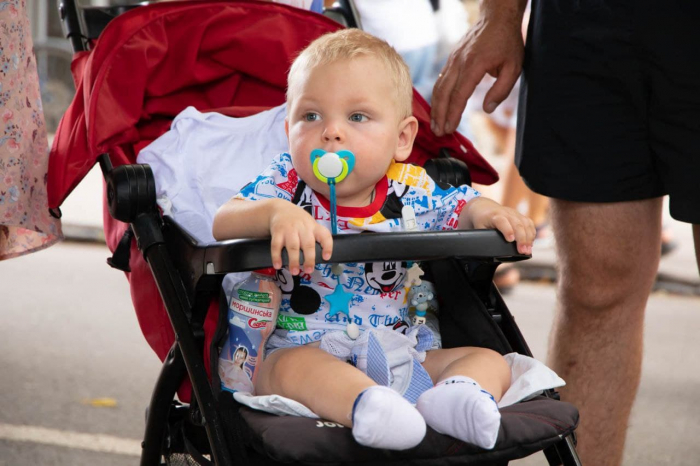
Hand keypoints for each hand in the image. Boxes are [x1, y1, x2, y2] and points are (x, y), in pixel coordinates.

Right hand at [269, 202, 332, 274]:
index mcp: (313, 227)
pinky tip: (278, 265)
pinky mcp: (277, 232)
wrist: (279, 208)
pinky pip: (276, 245)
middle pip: (308, 244)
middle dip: (309, 259)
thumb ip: (314, 238)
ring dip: (294, 260)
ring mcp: (289, 229)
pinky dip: (277, 256)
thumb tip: (320, 259)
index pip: (324, 235)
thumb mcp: (310, 224)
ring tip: (294, 271)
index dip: (327, 247)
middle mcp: (303, 227)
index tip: (326, 257)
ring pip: (293, 246)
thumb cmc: (299, 222)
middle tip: (309, 270)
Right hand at [431, 2, 524, 136]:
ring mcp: (453, 60)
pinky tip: (438, 107)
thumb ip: (501, 90)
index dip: (453, 114)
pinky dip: (437, 96)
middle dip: (439, 115)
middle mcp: (459, 63)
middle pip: (443, 93)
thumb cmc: (507, 42)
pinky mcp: (451, 59)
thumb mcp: (514, 67)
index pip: (459, 95)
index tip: (449, 129)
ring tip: (435, 124)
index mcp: (474, 65)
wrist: (496, 18)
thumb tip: (488, 109)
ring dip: (436, 107)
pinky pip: (440, 80)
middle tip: (438, 132)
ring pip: (439, 87)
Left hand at [464, 197, 534, 254]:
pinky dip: (531, 234)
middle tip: (523, 251)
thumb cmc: (481, 221)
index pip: (502, 221)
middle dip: (521, 239)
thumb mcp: (479, 229)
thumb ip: (484, 239)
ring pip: (525, 224)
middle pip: (517, 224)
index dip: (507, 230)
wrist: (484, 208)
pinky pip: (529, 223)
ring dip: (528, 238)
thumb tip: (488, 252)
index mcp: (494, 216)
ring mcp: (514, 213)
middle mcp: (506, 213)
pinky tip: (530, 243)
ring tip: (527, 251)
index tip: (510, 240)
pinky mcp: (520, 215)